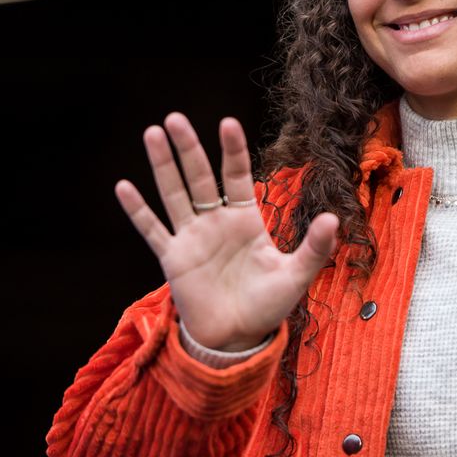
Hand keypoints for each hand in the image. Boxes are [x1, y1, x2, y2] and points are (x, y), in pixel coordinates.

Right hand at [114, 113, 338, 350]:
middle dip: (188, 148)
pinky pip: (153, 230)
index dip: (232, 151)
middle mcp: (216, 222)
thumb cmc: (267, 305)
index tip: (227, 123)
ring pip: (174, 194)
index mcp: (245, 220)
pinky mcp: (173, 258)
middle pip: (199, 177)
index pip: (236, 176)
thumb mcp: (296, 276)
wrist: (237, 338)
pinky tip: (123, 186)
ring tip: (152, 133)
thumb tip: (333, 218)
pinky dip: (138, 210)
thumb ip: (315, 248)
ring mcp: (192, 238)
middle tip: (175, 118)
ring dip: (162, 165)